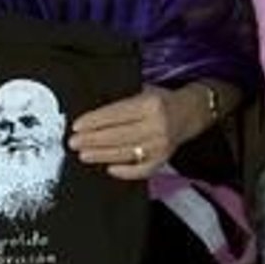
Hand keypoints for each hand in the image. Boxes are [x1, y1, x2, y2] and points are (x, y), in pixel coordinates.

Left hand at [69, 85, 193, 180]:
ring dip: (102, 155)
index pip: (116, 114)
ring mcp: (161, 145)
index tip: (77, 126)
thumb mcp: (144, 92)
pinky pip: (142, 170)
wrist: (190, 112)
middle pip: (118, 135)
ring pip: (126, 153)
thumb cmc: (162, 101)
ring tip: (84, 155)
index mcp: (150, 105)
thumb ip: (123, 102)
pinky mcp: (163, 159)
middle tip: (74, 142)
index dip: (94, 121)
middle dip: (92, 140)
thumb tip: (93, 117)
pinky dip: (126, 171)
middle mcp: (157, 125)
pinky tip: (110, 168)